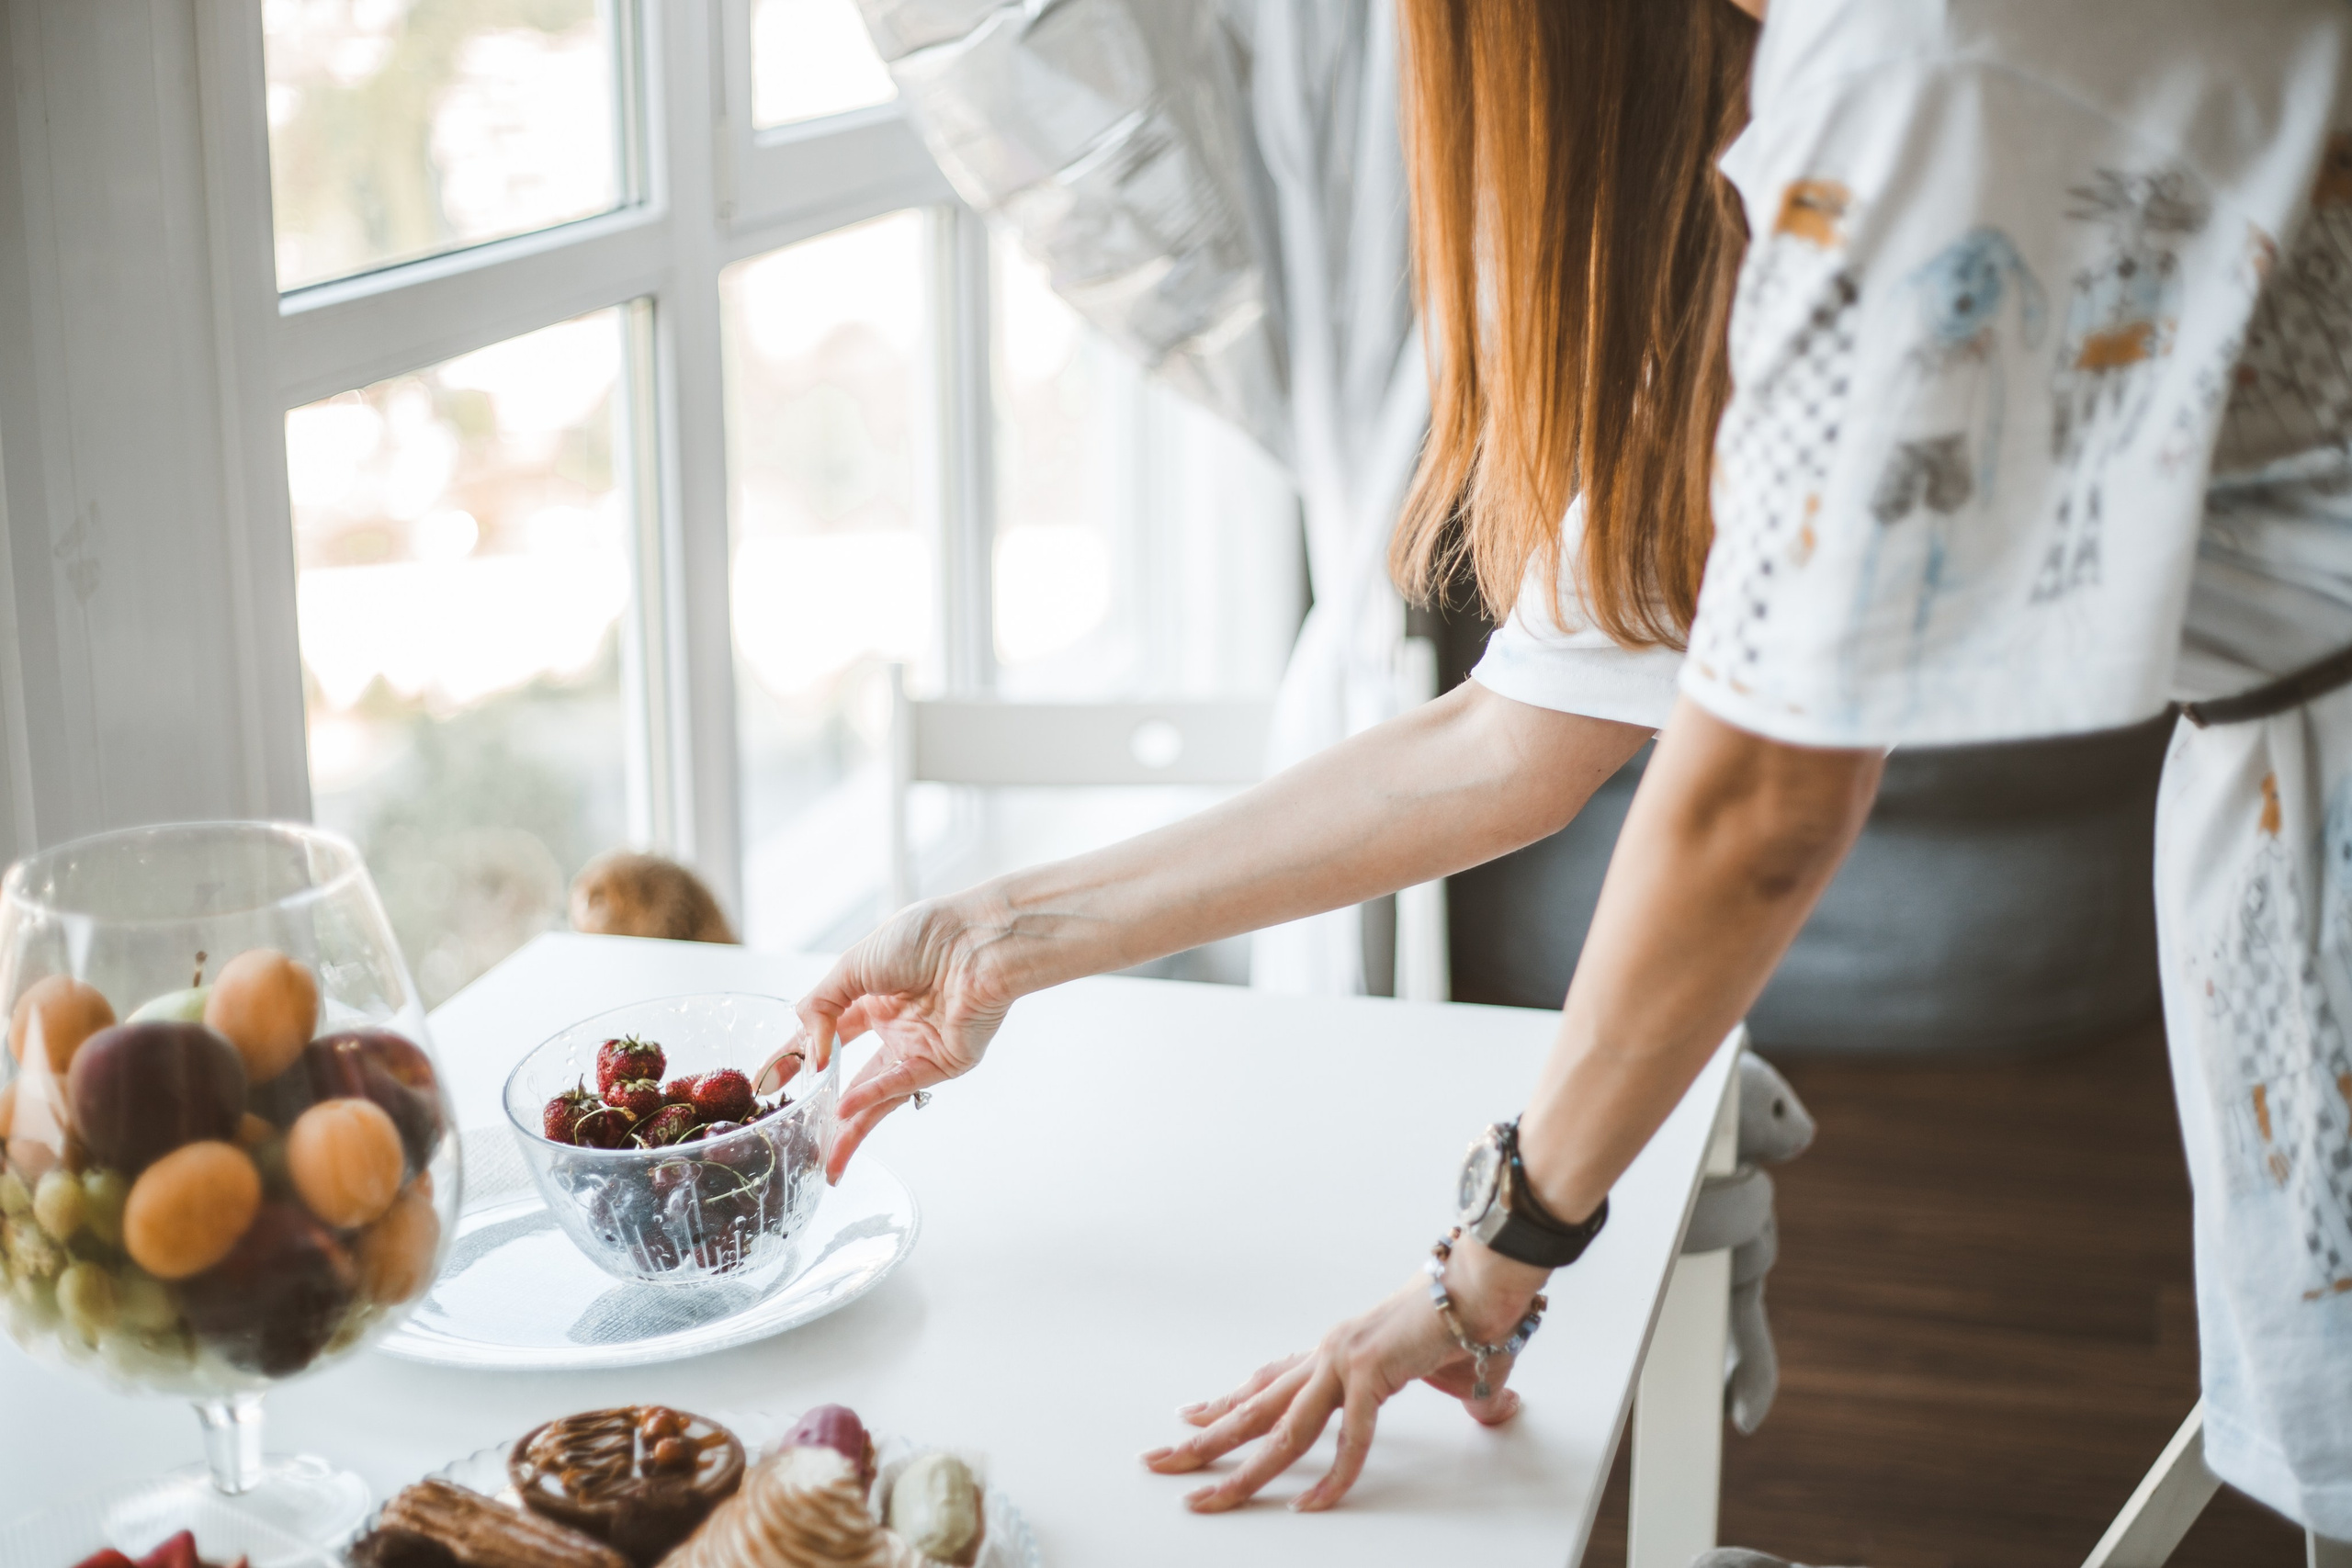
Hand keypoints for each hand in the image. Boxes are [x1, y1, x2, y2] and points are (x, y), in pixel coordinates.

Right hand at [757, 895, 1018, 1181]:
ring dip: (848, 1125)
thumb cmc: (924, 937)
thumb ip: (821, 1007)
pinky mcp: (943, 1063)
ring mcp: (917, 1047)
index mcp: (872, 995)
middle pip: (849, 1075)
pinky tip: (845, 1111)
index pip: (825, 1033)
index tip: (768, 1082)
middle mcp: (894, 1025)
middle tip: (789, 1128)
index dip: (796, 1057)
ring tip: (821, 1156)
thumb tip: (808, 1052)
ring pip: (876, 1094)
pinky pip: (900, 1085)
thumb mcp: (853, 964)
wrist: (977, 941)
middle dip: (819, 1105)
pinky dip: (871, 1097)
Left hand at [1142, 1238, 1547, 1511]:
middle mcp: (1328, 1354)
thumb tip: (1495, 1408)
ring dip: (1239, 1470)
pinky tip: (1310, 1504)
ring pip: (1280, 1431)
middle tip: (1159, 1461)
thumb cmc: (1471, 1316)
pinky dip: (1331, 1476)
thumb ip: (1464, 1396)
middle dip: (1203, 1440)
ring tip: (1206, 1498)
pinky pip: (1347, 1438)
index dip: (1227, 1403)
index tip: (1190, 1418)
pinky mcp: (1371, 1373)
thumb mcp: (1451, 1372)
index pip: (1268, 1383)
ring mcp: (1344, 1362)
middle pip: (1253, 1409)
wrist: (1488, 1281)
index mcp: (1336, 1351)